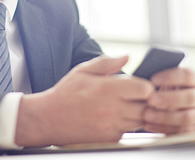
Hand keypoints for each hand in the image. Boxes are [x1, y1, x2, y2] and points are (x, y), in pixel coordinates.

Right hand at [15, 55, 153, 146]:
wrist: (48, 119)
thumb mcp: (83, 70)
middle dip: (144, 101)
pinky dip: (125, 125)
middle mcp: (112, 109)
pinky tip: (114, 117)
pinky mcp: (108, 138)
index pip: (144, 89)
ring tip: (123, 106)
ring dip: (136, 113)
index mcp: (107, 88)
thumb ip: (107, 62)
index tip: (139, 86)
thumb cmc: (65, 93)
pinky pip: (127, 131)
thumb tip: (126, 56)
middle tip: (134, 96)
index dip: (146, 86)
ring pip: (139, 121)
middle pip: (146, 106)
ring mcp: (111, 126)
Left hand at [141, 67, 194, 133]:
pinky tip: (150, 124)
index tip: (153, 80)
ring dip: (165, 116)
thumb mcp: (165, 84)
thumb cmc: (166, 92)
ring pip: (186, 117)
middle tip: (151, 100)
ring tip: (147, 114)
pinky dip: (164, 128)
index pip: (187, 76)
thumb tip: (146, 83)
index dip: (170, 77)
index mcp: (193, 81)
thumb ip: (160, 82)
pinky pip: (182, 131)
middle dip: (168, 99)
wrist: (176, 111)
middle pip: (189, 97)